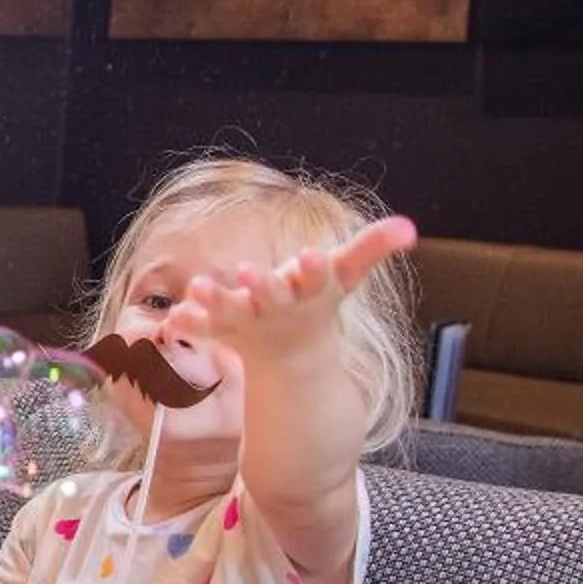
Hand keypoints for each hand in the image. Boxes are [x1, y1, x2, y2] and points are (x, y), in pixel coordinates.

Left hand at [162, 215, 417, 365]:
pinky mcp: (221, 328)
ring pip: (230, 313)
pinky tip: (173, 315)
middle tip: (248, 272)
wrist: (292, 357)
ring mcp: (249, 322)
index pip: (318, 279)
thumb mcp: (344, 276)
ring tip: (197, 287)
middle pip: (272, 297)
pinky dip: (189, 323)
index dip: (314, 269)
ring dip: (215, 300)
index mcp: (311, 293)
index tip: (309, 256)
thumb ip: (371, 248)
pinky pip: (202, 327)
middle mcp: (279, 310)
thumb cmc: (317, 304)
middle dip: (262, 285)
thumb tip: (409, 226)